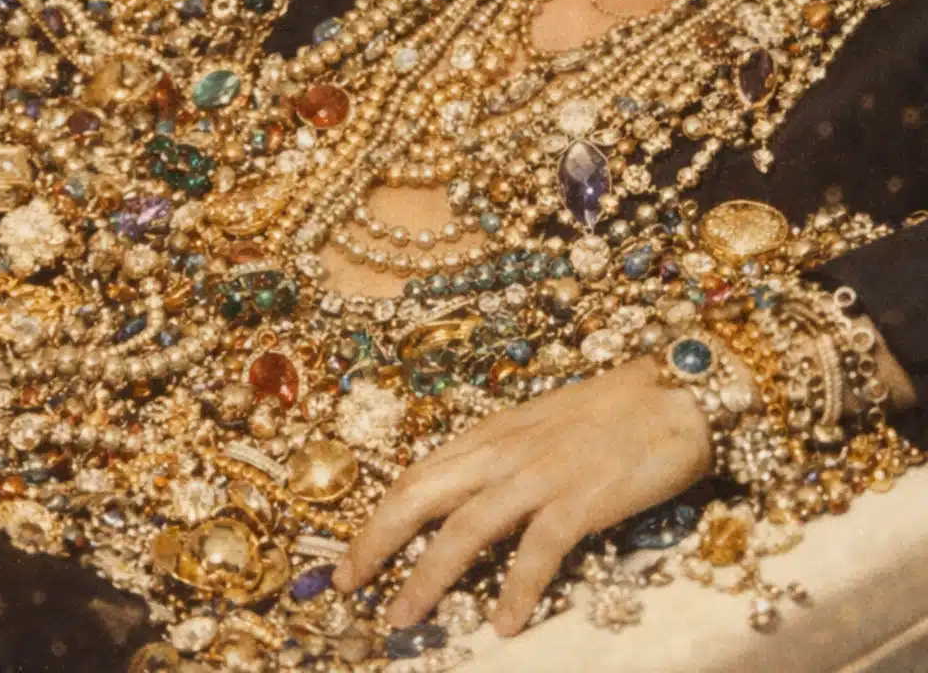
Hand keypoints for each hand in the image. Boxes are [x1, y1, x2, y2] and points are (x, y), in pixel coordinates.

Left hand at [333, 355, 712, 636]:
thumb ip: (501, 460)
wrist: (672, 396)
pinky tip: (502, 624)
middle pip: (421, 497)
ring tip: (404, 619)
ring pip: (464, 529)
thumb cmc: (608, 412)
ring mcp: (539, 476)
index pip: (417, 476)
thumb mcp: (538, 429)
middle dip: (377, 543)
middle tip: (349, 587)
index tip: (351, 557)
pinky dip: (516, 589)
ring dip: (428, 577)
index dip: (377, 517)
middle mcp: (502, 453)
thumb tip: (465, 501)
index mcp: (490, 435)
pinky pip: (536, 551)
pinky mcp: (578, 500)